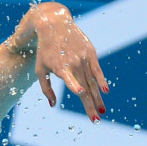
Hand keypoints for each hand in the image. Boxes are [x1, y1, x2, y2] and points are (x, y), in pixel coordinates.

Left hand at [10, 3, 107, 121]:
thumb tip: (53, 105)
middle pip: (85, 88)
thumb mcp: (40, 69)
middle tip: (95, 121)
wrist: (54, 25)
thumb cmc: (44, 51)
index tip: (81, 92)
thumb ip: (46, 88)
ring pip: (92, 82)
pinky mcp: (91, 53)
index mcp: (60, 67)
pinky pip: (97, 70)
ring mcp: (84, 58)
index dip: (75, 86)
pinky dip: (102, 80)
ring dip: (98, 98)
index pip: (69, 79)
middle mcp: (74, 63)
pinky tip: (106, 91)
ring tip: (102, 112)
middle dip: (90, 106)